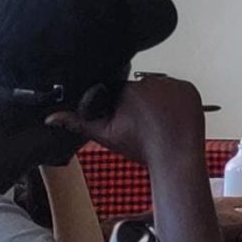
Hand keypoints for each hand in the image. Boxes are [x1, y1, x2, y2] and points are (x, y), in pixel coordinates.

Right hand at [46, 76, 205, 166]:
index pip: (121, 90)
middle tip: (145, 123)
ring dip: (159, 99)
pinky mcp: (190, 88)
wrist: (176, 158)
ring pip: (160, 88)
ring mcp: (174, 84)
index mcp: (128, 90)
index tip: (128, 119)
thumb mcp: (106, 135)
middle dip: (140, 101)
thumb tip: (51, 118)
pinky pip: (178, 90)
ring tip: (160, 121)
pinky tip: (172, 115)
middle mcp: (151, 82)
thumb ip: (78, 123)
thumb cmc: (141, 148)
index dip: (123, 105)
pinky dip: (176, 100)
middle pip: (141, 87)